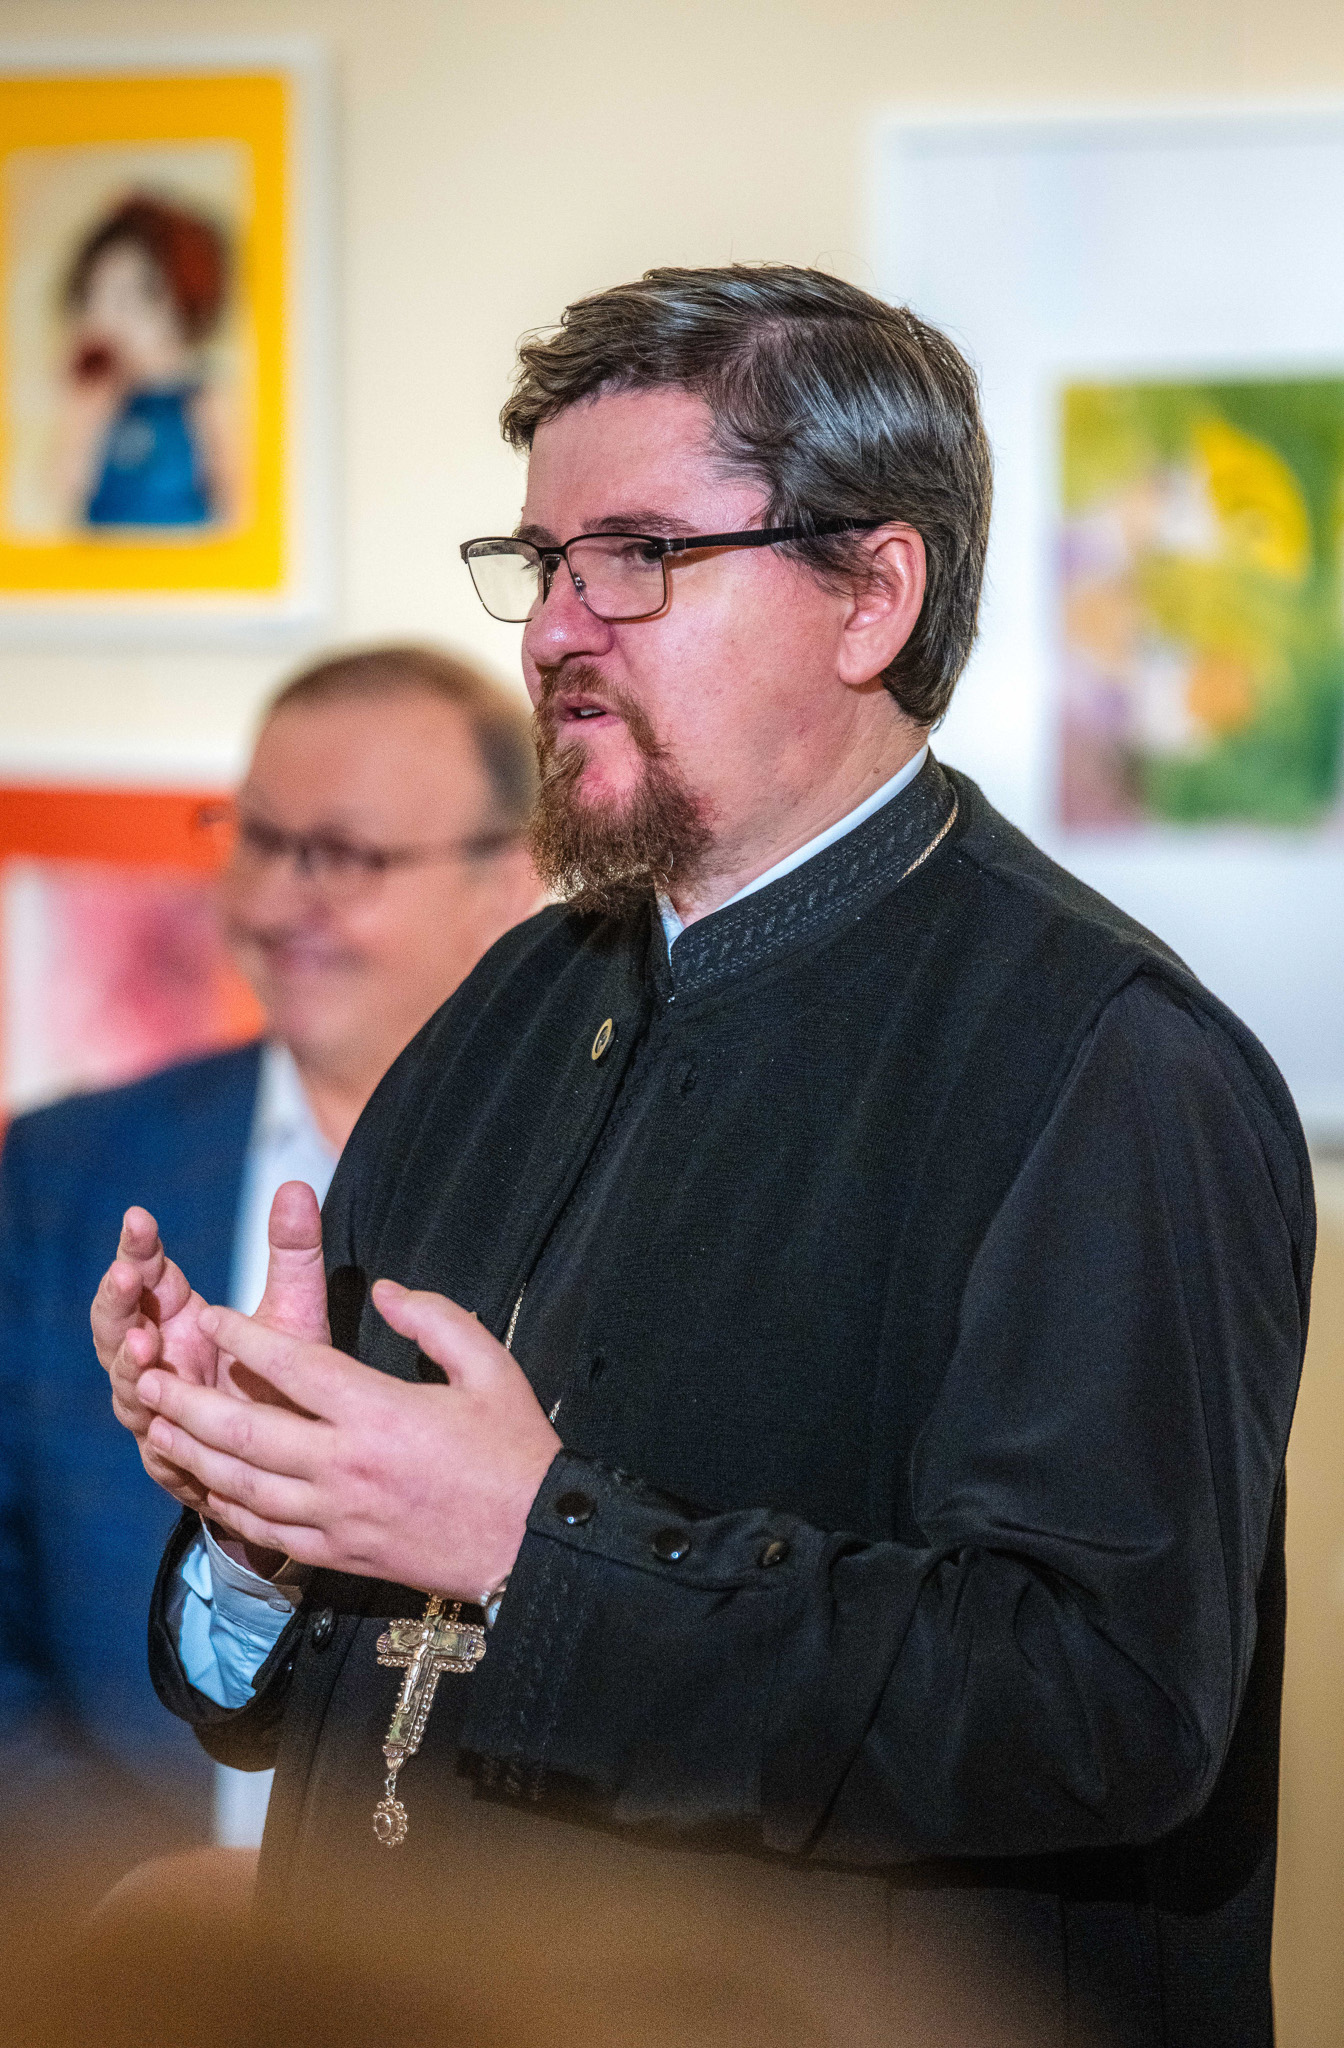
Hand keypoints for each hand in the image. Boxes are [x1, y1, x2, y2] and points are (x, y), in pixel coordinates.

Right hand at [92, 1183, 329, 1525]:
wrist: (301, 1454)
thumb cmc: (286, 1376)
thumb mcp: (295, 1309)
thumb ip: (293, 1254)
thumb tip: (297, 1185)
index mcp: (178, 1317)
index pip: (146, 1275)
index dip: (137, 1248)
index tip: (140, 1218)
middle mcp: (159, 1359)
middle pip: (117, 1326)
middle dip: (117, 1301)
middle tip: (127, 1276)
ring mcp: (159, 1407)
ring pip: (126, 1383)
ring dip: (129, 1364)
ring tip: (146, 1346)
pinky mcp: (174, 1456)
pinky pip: (155, 1441)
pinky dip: (154, 1424)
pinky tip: (158, 1412)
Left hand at [134, 1281, 562, 1600]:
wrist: (535, 1545)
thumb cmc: (516, 1450)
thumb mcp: (489, 1366)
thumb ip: (434, 1318)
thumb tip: (384, 1290)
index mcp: (381, 1413)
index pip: (294, 1367)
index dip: (245, 1338)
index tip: (210, 1316)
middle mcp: (347, 1466)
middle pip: (246, 1431)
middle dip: (190, 1401)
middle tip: (150, 1377)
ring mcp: (338, 1516)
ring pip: (244, 1484)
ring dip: (194, 1454)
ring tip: (157, 1427)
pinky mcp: (339, 1554)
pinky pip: (266, 1530)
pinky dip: (227, 1507)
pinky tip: (205, 1488)